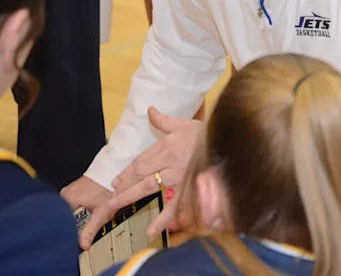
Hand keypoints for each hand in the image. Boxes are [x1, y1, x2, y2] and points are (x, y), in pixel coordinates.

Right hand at [61, 176, 112, 248]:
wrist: (116, 173)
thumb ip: (91, 230)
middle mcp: (65, 194)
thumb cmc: (109, 189)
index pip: (64, 223)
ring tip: (93, 211)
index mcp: (67, 199)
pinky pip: (75, 205)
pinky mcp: (75, 190)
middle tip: (92, 217)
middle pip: (67, 217)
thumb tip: (83, 245)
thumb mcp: (102, 213)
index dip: (74, 230)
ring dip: (81, 216)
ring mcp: (69, 191)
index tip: (82, 232)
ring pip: (71, 212)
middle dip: (79, 223)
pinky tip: (91, 207)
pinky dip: (82, 209)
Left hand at [77, 107, 202, 248]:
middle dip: (124, 185)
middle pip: (140, 174)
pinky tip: (149, 231)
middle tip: (110, 196)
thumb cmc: (207, 134)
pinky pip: (173, 207)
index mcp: (168, 145)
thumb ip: (164, 120)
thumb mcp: (185, 124)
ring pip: (148, 187)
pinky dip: (162, 220)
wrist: (230, 143)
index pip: (142, 160)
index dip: (127, 171)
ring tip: (114, 206)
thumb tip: (149, 109)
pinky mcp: (188, 189)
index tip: (117, 181)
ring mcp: (178, 176)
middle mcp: (170, 161)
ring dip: (130, 197)